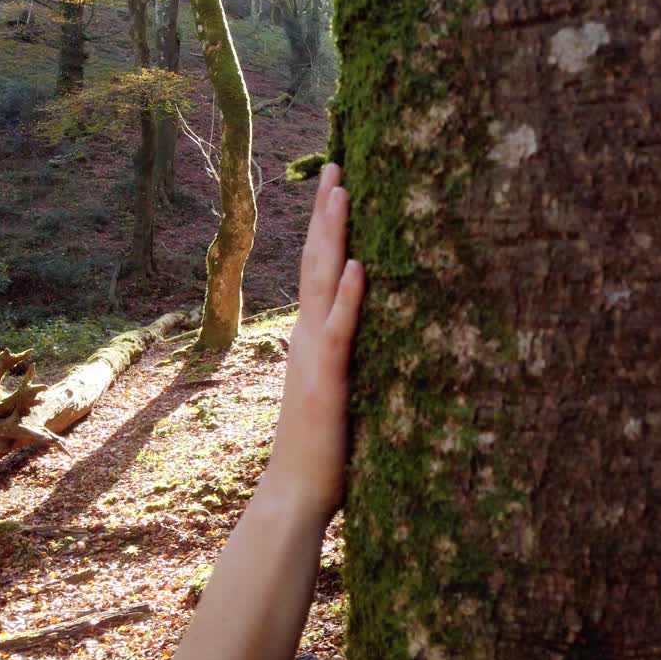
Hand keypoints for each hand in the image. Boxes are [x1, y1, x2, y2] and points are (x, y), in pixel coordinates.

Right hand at [264, 163, 363, 518]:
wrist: (297, 495)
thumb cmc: (325, 448)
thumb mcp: (340, 389)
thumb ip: (345, 357)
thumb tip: (363, 333)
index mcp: (314, 337)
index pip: (320, 269)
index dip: (327, 227)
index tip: (337, 185)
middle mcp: (308, 337)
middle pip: (317, 261)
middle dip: (327, 212)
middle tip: (336, 164)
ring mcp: (315, 356)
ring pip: (323, 283)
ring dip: (333, 236)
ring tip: (341, 191)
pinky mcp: (327, 382)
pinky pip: (340, 332)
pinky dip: (348, 298)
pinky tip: (357, 266)